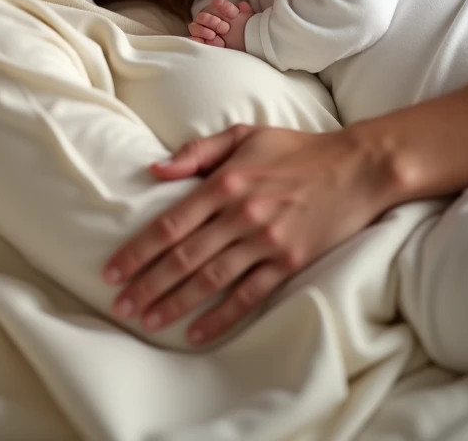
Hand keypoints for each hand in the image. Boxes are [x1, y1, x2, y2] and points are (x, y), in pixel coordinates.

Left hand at [104, 123, 395, 345]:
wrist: (355, 168)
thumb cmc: (294, 149)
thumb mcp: (243, 136)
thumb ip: (196, 152)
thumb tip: (154, 170)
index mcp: (225, 182)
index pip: (170, 223)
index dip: (138, 250)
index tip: (113, 270)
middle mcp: (241, 214)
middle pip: (184, 257)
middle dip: (147, 284)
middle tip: (120, 304)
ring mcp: (266, 241)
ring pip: (210, 280)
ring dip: (175, 303)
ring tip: (148, 320)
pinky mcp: (289, 263)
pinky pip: (248, 296)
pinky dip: (221, 317)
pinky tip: (196, 332)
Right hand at [188, 0, 253, 50]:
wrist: (238, 48)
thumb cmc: (240, 32)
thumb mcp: (246, 22)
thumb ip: (245, 12)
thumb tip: (242, 5)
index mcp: (217, 10)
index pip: (218, 4)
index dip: (225, 6)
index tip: (234, 14)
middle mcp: (206, 19)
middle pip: (202, 15)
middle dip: (212, 21)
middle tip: (225, 29)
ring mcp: (200, 31)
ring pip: (194, 27)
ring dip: (203, 31)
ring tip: (214, 36)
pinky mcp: (198, 43)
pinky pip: (192, 40)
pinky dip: (197, 41)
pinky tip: (207, 42)